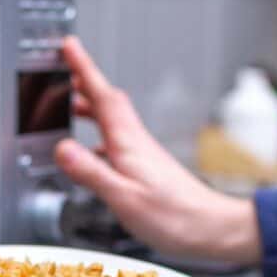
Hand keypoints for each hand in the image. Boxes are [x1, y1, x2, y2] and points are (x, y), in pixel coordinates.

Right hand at [57, 37, 260, 264]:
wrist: (213, 230)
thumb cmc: (176, 217)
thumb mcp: (124, 198)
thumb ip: (92, 173)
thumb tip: (63, 149)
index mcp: (129, 144)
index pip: (102, 97)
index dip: (84, 69)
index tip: (69, 47)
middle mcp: (136, 143)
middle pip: (108, 103)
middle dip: (86, 84)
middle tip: (66, 70)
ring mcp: (143, 155)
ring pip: (113, 122)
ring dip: (92, 110)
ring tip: (71, 107)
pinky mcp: (148, 169)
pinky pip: (117, 144)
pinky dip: (99, 139)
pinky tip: (92, 155)